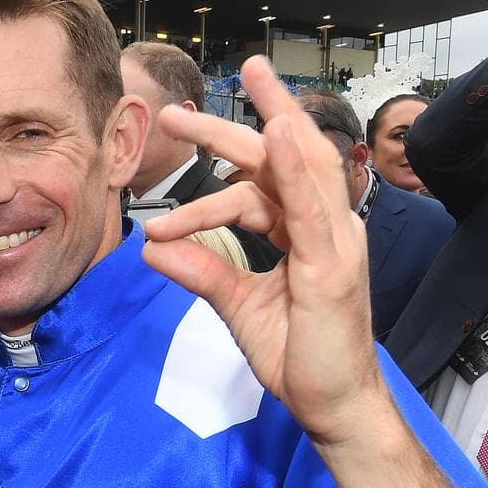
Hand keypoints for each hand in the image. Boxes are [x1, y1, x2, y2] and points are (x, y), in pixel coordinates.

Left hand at [142, 56, 381, 446]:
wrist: (332, 405)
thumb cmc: (298, 356)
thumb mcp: (237, 304)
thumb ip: (202, 269)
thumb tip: (153, 246)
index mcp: (305, 231)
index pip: (265, 178)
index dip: (222, 159)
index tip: (173, 147)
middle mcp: (325, 226)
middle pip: (281, 157)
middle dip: (235, 123)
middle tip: (184, 105)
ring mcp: (335, 241)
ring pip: (301, 165)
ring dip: (269, 118)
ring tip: (241, 81)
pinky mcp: (332, 265)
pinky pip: (311, 206)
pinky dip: (294, 168)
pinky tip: (275, 134)